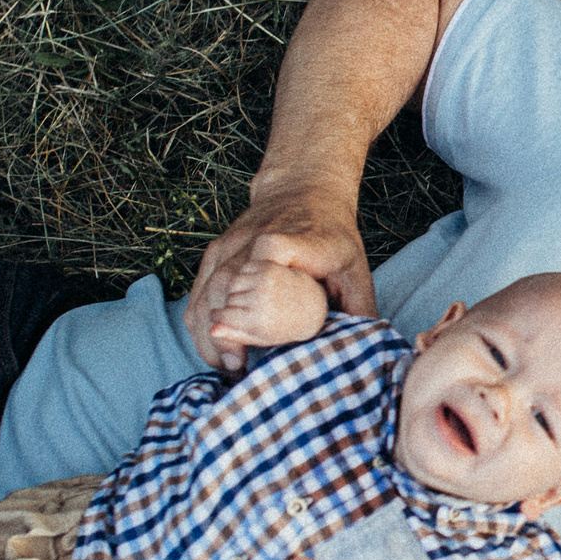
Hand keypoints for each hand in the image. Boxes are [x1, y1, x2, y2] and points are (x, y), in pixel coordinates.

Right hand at [187, 182, 373, 370]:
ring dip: (210, 334)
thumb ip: (359, 306)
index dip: (259, 293)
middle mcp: (255, 240)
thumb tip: (363, 348)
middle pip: (228, 286)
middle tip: (239, 369)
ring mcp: (230, 245)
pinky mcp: (215, 251)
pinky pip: (198, 292)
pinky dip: (200, 324)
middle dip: (228, 332)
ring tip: (227, 366)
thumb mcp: (355, 265)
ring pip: (208, 293)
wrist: (302, 190)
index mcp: (295, 241)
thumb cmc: (332, 235)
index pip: (269, 256)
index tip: (255, 337)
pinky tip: (215, 348)